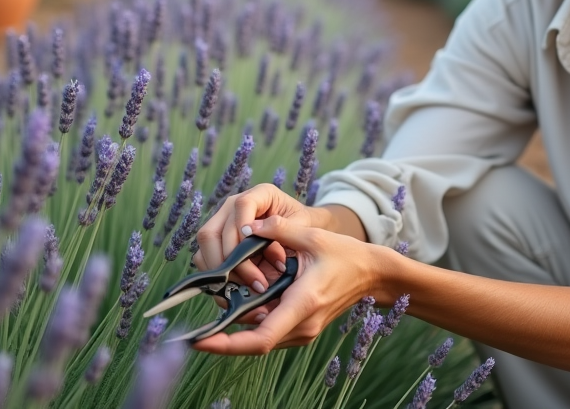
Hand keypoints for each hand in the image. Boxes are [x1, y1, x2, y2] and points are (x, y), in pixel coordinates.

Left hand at [191, 214, 382, 354]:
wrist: (372, 274)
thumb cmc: (346, 255)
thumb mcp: (314, 236)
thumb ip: (279, 229)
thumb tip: (248, 225)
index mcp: (303, 304)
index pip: (260, 338)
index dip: (226, 344)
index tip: (199, 341)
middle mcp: (302, 325)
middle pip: (254, 342)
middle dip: (224, 335)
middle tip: (197, 326)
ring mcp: (303, 331)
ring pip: (260, 338)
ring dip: (238, 328)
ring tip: (216, 310)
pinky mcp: (302, 330)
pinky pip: (270, 332)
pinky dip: (252, 322)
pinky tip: (240, 305)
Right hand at [193, 184, 324, 294]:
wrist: (301, 231)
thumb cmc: (301, 225)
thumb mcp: (300, 224)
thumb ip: (282, 227)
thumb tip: (254, 234)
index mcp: (260, 194)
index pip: (243, 205)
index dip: (243, 225)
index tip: (252, 245)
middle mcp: (235, 205)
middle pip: (215, 230)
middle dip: (232, 259)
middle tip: (256, 281)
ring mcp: (222, 220)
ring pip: (206, 244)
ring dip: (223, 269)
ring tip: (248, 286)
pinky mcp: (217, 239)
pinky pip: (204, 256)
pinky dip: (217, 274)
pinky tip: (238, 287)